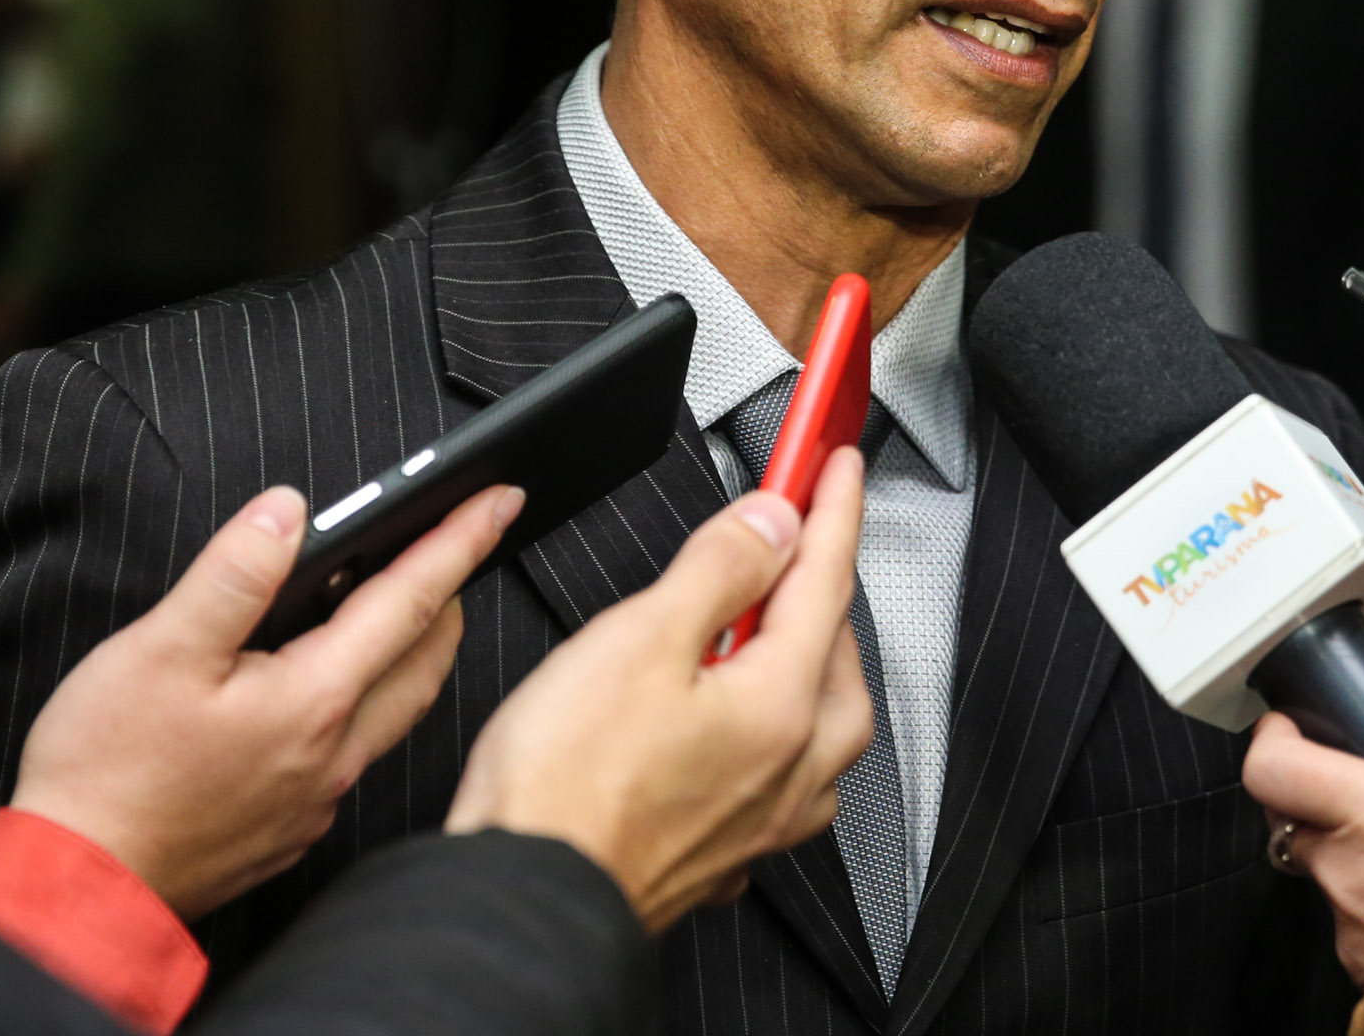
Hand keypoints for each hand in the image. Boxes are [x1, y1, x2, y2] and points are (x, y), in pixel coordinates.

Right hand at [11, 480, 519, 919]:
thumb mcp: (160, 649)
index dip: (459, 539)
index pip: (412, 599)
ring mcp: (316, 798)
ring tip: (400, 607)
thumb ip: (235, 574)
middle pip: (424, 660)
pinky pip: (355, 754)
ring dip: (411, 652)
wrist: (78, 891)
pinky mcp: (290, 828)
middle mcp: (334, 753)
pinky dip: (365, 704)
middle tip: (459, 544)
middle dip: (451, 595)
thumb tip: (290, 511)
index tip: (504, 497)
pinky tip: (329, 691)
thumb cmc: (107, 774)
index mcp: (315, 699)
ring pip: (394, 711)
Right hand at [448, 445, 873, 932]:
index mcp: (780, 706)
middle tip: (794, 543)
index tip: (834, 462)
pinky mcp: (722, 854)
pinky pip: (782, 784)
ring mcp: (760, 822)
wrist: (528, 900)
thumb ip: (718, 570)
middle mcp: (788, 771)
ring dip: (806, 668)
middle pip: (836, 658)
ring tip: (765, 631)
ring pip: (822, 729)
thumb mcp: (639, 638)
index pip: (824, 579)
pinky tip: (735, 731)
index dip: (829, 508)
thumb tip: (773, 523)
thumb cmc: (564, 788)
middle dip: (824, 591)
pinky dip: (773, 739)